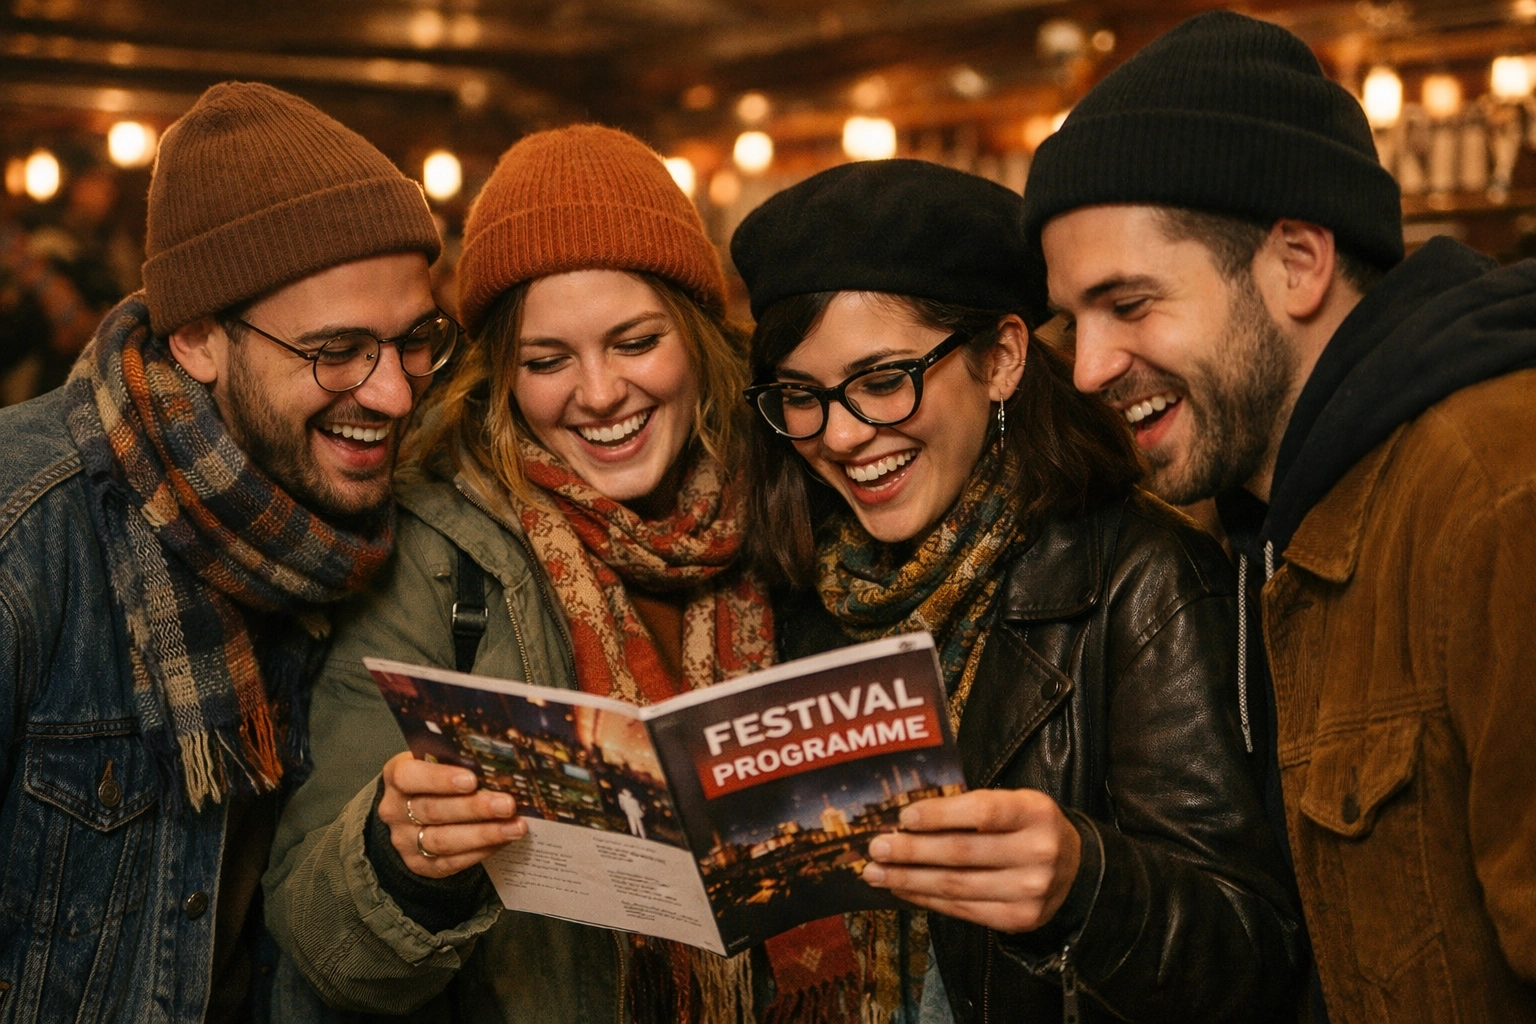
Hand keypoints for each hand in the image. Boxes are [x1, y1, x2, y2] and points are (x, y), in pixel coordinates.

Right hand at [378, 751, 526, 878]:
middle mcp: (396, 811)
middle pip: (433, 811)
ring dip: (484, 834)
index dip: (440, 779)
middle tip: (507, 805)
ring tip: (515, 827)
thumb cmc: (433, 780)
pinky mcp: (422, 864)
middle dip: (474, 809)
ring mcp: (406, 841)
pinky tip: (504, 840)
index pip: (409, 777)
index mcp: (397, 777)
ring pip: (444, 840)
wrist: (412, 815)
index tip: (472, 780)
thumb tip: (496, 763)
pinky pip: (452, 861)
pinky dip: (482, 850)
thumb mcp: (436, 763)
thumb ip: (457, 761)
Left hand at [861, 788, 1080, 932]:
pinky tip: (904, 889)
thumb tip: (908, 818)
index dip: (940, 815)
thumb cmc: (1027, 827)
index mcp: (1035, 812)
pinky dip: (927, 899)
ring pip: (956, 886)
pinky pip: (962, 909)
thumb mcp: (1014, 803)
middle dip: (912, 851)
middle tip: (878, 847)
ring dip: (909, 879)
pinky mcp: (1018, 919)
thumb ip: (972, 807)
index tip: (904, 816)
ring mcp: (1029, 891)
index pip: (982, 811)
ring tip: (877, 872)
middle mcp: (1037, 852)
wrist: (1074, 869)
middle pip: (962, 853)